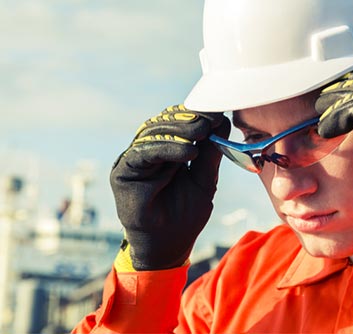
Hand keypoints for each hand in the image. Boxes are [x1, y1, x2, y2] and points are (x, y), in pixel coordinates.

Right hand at [111, 105, 229, 270]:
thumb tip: (223, 123)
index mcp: (166, 151)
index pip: (179, 124)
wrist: (167, 245)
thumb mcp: (204, 180)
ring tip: (203, 131)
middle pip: (165, 123)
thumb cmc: (185, 215)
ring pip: (153, 133)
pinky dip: (167, 149)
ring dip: (180, 130)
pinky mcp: (123, 171)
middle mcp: (148, 151)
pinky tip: (189, 152)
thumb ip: (210, 154)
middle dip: (190, 119)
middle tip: (212, 118)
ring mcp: (134, 159)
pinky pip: (144, 152)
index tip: (219, 113)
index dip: (197, 116)